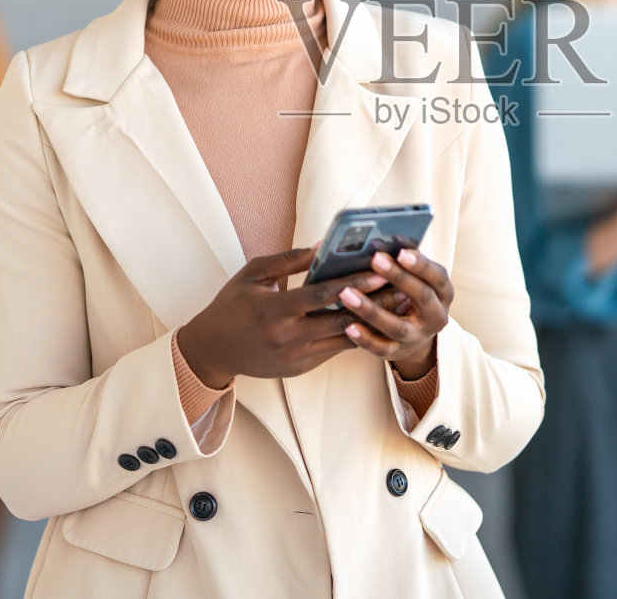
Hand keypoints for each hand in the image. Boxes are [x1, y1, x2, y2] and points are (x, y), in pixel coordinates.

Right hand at [177, 249, 382, 387]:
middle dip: (375, 304)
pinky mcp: (300, 369)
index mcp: (274, 311)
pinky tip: (376, 321)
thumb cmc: (232, 305)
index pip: (323, 295)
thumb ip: (290, 260)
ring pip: (343, 340)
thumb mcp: (254, 274)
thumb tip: (324, 246)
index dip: (354, 283)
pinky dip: (355, 335)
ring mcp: (296, 357)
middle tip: (404, 288)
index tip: (380, 271)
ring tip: (398, 306)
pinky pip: (333, 350)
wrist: (212, 350)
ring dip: (373, 322)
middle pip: (341, 320)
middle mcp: (288, 338)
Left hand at [336, 248, 453, 379]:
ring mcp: (417, 338)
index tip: (402, 251)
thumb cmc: (411, 294)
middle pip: (421, 297)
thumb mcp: (417, 279)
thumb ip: (404, 263)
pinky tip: (348, 326)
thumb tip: (381, 239)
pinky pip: (380, 348)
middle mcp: (435, 317)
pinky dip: (364, 338)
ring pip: (396, 326)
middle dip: (399, 277)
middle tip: (375, 258)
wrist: (415, 335)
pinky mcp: (397, 353)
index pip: (438, 277)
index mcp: (444, 293)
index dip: (421, 265)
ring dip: (371, 309)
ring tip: (346, 293)